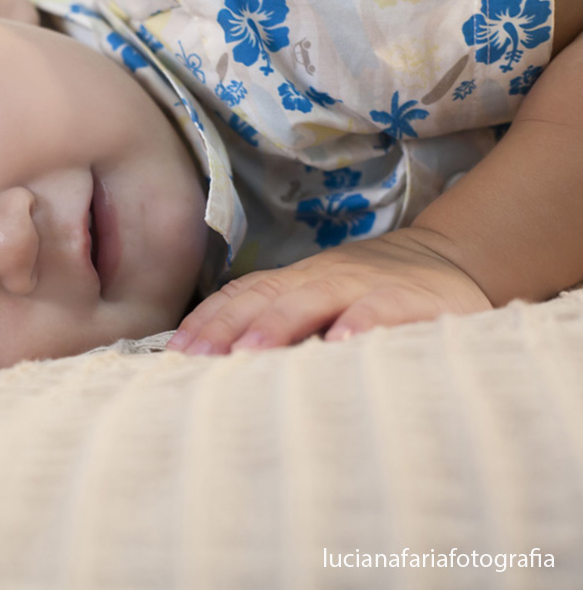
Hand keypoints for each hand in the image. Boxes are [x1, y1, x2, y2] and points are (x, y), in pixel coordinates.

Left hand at [165, 227, 492, 354]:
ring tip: (250, 352)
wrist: (450, 259)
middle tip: (194, 359)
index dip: (207, 321)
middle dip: (225, 327)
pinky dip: (360, 323)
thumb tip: (215, 364)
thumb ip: (280, 326)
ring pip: (314, 298)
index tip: (173, 354)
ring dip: (279, 323)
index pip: (240, 295)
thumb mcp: (319, 303)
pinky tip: (341, 344)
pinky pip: (382, 309)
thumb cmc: (367, 296)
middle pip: (263, 296)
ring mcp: (364, 285)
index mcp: (294, 282)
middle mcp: (321, 278)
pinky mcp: (412, 299)